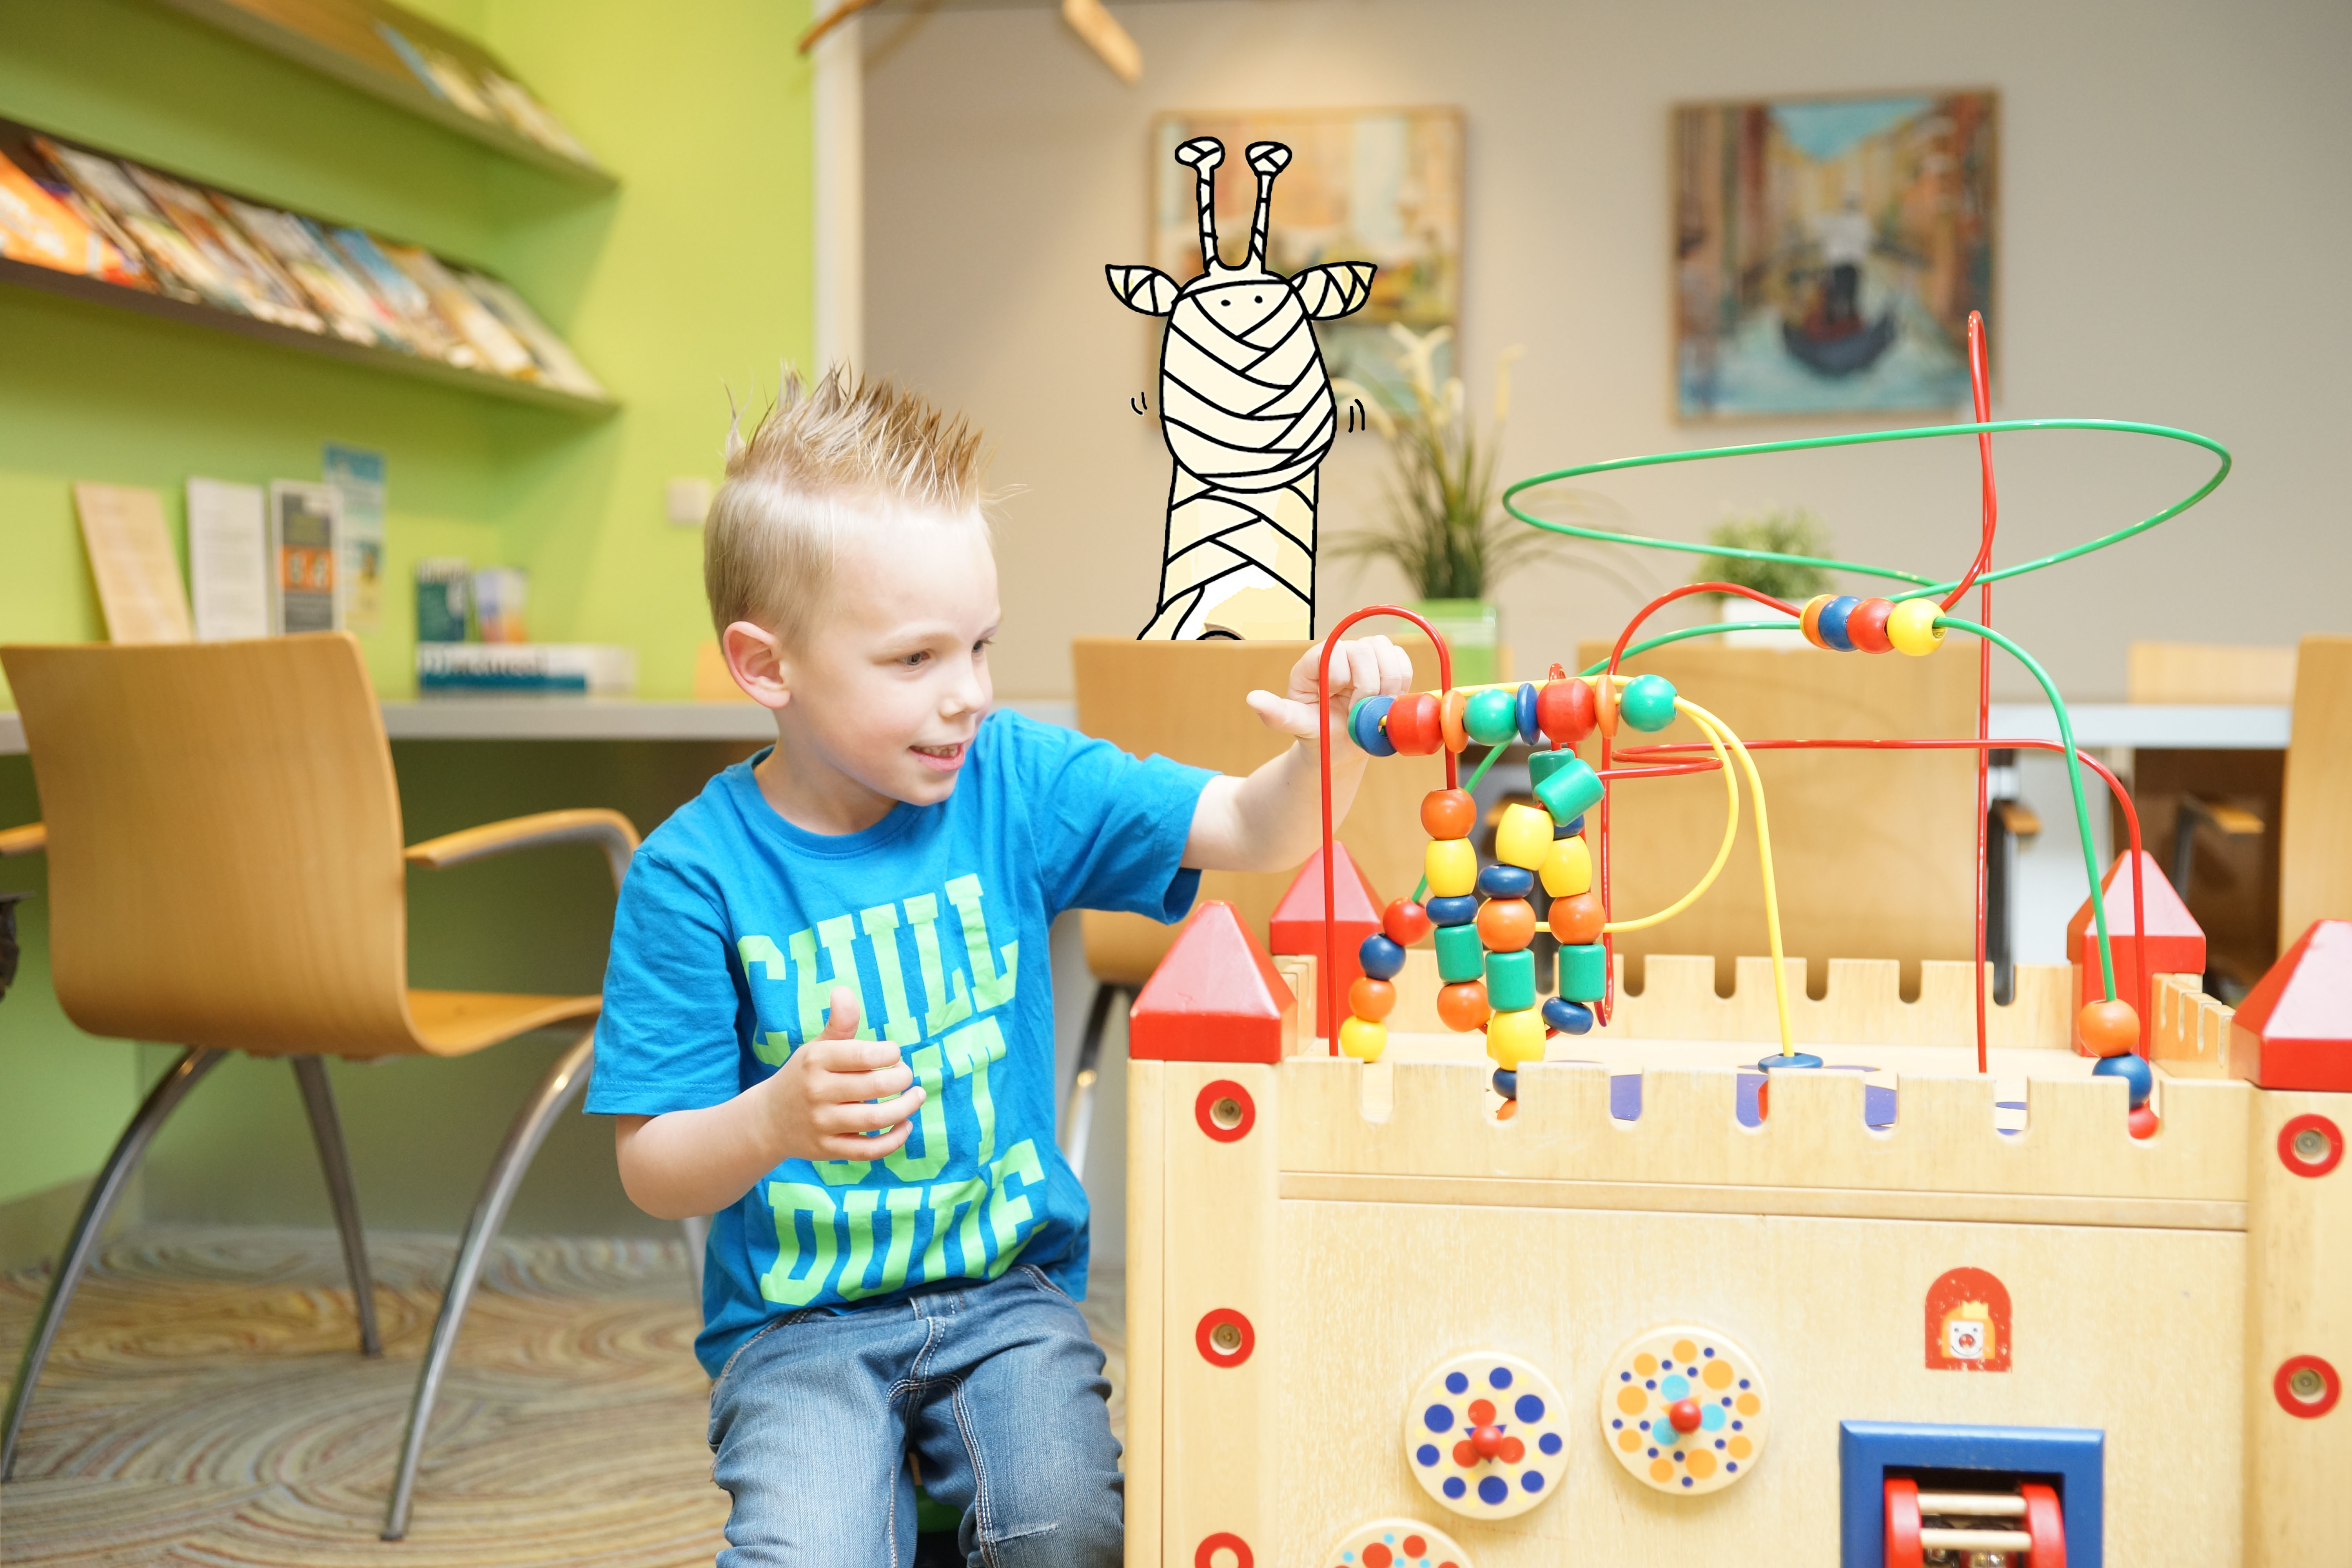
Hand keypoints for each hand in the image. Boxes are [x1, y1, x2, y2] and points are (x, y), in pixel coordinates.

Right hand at [758, 989, 925, 1163]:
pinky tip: (905, 1125)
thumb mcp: (817, 1047)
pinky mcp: (828, 1149)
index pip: (863, 1055)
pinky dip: (893, 1140)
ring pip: (875, 1119)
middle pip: (875, 1086)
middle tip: (906, 1074)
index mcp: (816, 1061)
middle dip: (901, 1078)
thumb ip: (839, 1023)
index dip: (889, 1053)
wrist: (768, 1120)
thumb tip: (844, 991)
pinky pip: (868, 1150)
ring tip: (917, 1096)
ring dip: (905, 1108)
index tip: (893, 1053)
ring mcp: (822, 1124)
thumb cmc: (804, 1076)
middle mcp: (817, 1092)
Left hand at [1245, 634, 1414, 741]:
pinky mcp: (1385, 665)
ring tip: (1376, 707)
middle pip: (1366, 648)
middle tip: (1363, 711)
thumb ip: (1277, 714)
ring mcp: (1363, 657)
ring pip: (1386, 649)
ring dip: (1388, 683)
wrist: (1341, 746)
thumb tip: (1253, 700)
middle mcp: (1338, 654)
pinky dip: (1402, 681)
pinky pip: (1402, 660)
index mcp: (1313, 663)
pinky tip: (1389, 701)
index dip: (1345, 678)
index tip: (1345, 705)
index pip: (1336, 651)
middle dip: (1369, 685)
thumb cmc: (1317, 734)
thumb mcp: (1296, 726)